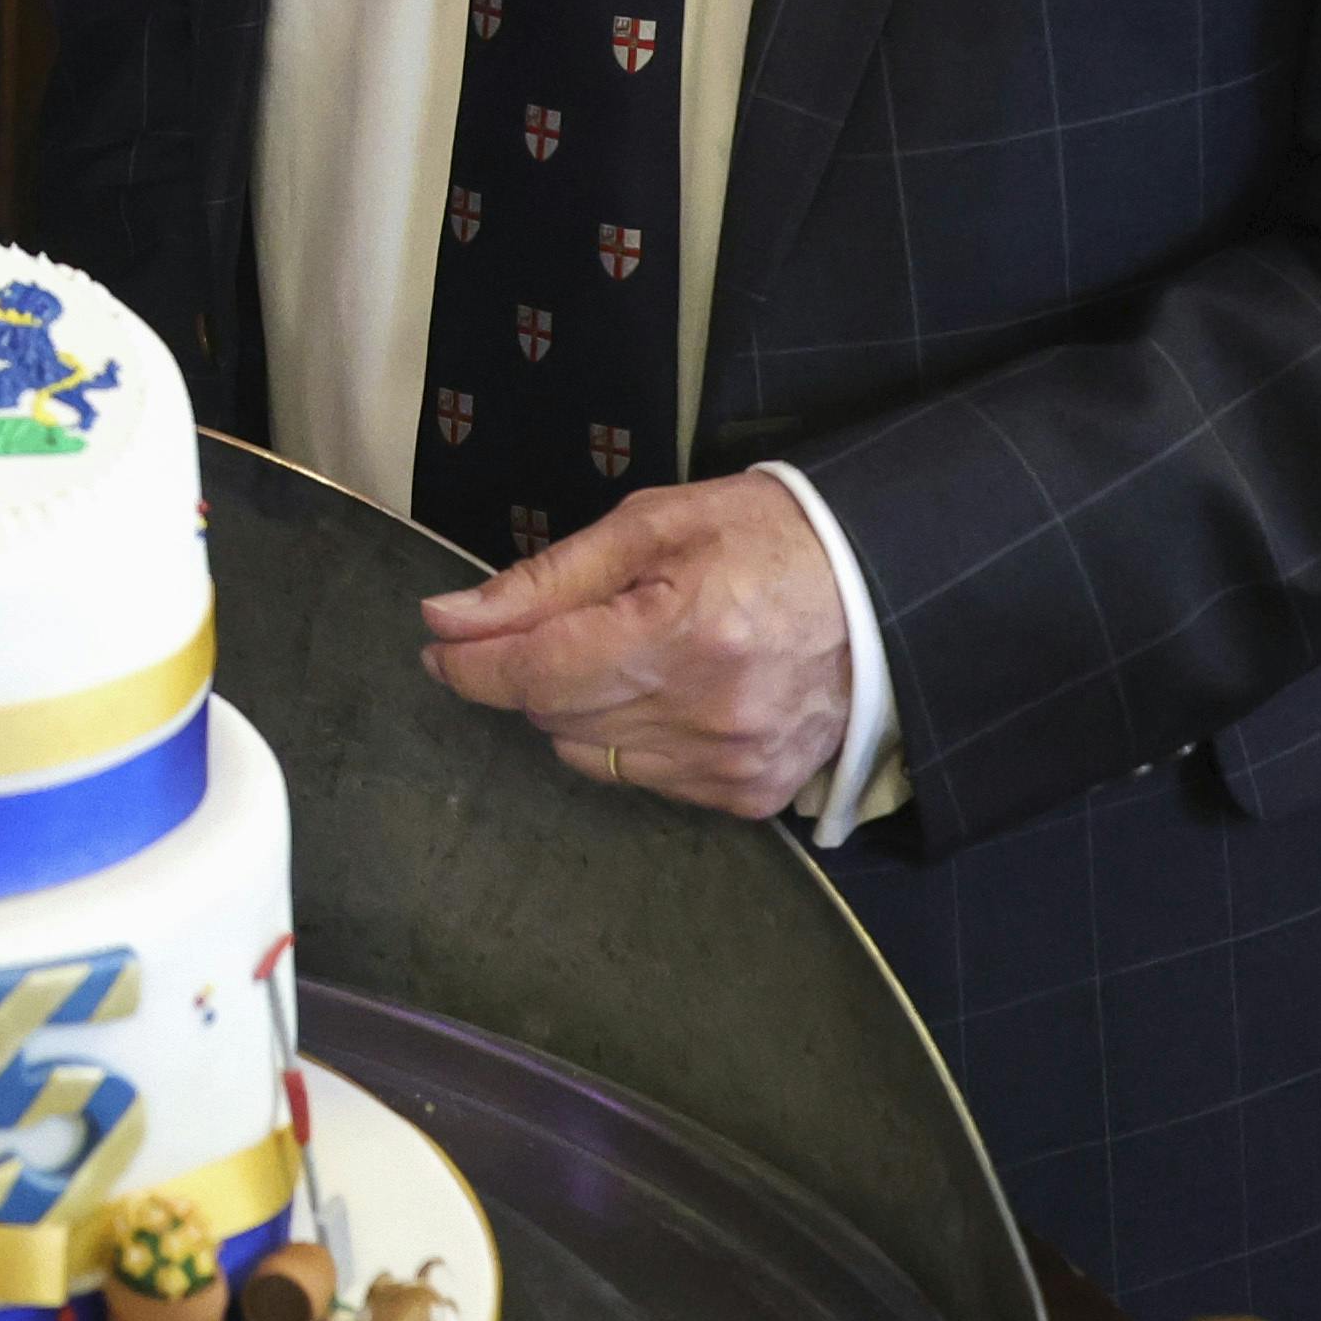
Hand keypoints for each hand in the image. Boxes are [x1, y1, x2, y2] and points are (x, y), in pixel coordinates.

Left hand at [413, 473, 853, 820]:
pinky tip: (668, 691)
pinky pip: (643, 780)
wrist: (881, 588)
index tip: (439, 642)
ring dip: (580, 707)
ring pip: (588, 755)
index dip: (472, 663)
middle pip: (553, 716)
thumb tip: (450, 618)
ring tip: (626, 652)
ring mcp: (733, 765)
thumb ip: (544, 580)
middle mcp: (710, 714)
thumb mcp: (651, 525)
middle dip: (532, 670)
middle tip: (553, 625)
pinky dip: (633, 738)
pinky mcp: (750, 795)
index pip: (535, 674)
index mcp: (683, 634)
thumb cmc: (764, 537)